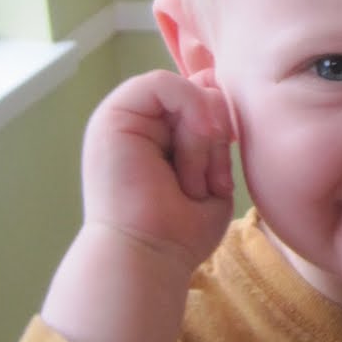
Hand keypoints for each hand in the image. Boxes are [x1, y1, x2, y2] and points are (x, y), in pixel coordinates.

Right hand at [43, 71, 234, 341]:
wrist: (147, 256)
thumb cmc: (181, 230)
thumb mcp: (210, 172)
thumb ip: (213, 131)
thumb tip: (215, 84)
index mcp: (161, 136)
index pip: (205, 95)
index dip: (224, 117)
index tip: (229, 152)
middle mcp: (141, 122)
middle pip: (203, 92)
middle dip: (218, 134)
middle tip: (211, 180)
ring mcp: (123, 116)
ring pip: (189, 90)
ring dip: (204, 139)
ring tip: (193, 182)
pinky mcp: (112, 114)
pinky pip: (165, 84)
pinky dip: (191, 115)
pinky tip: (190, 153)